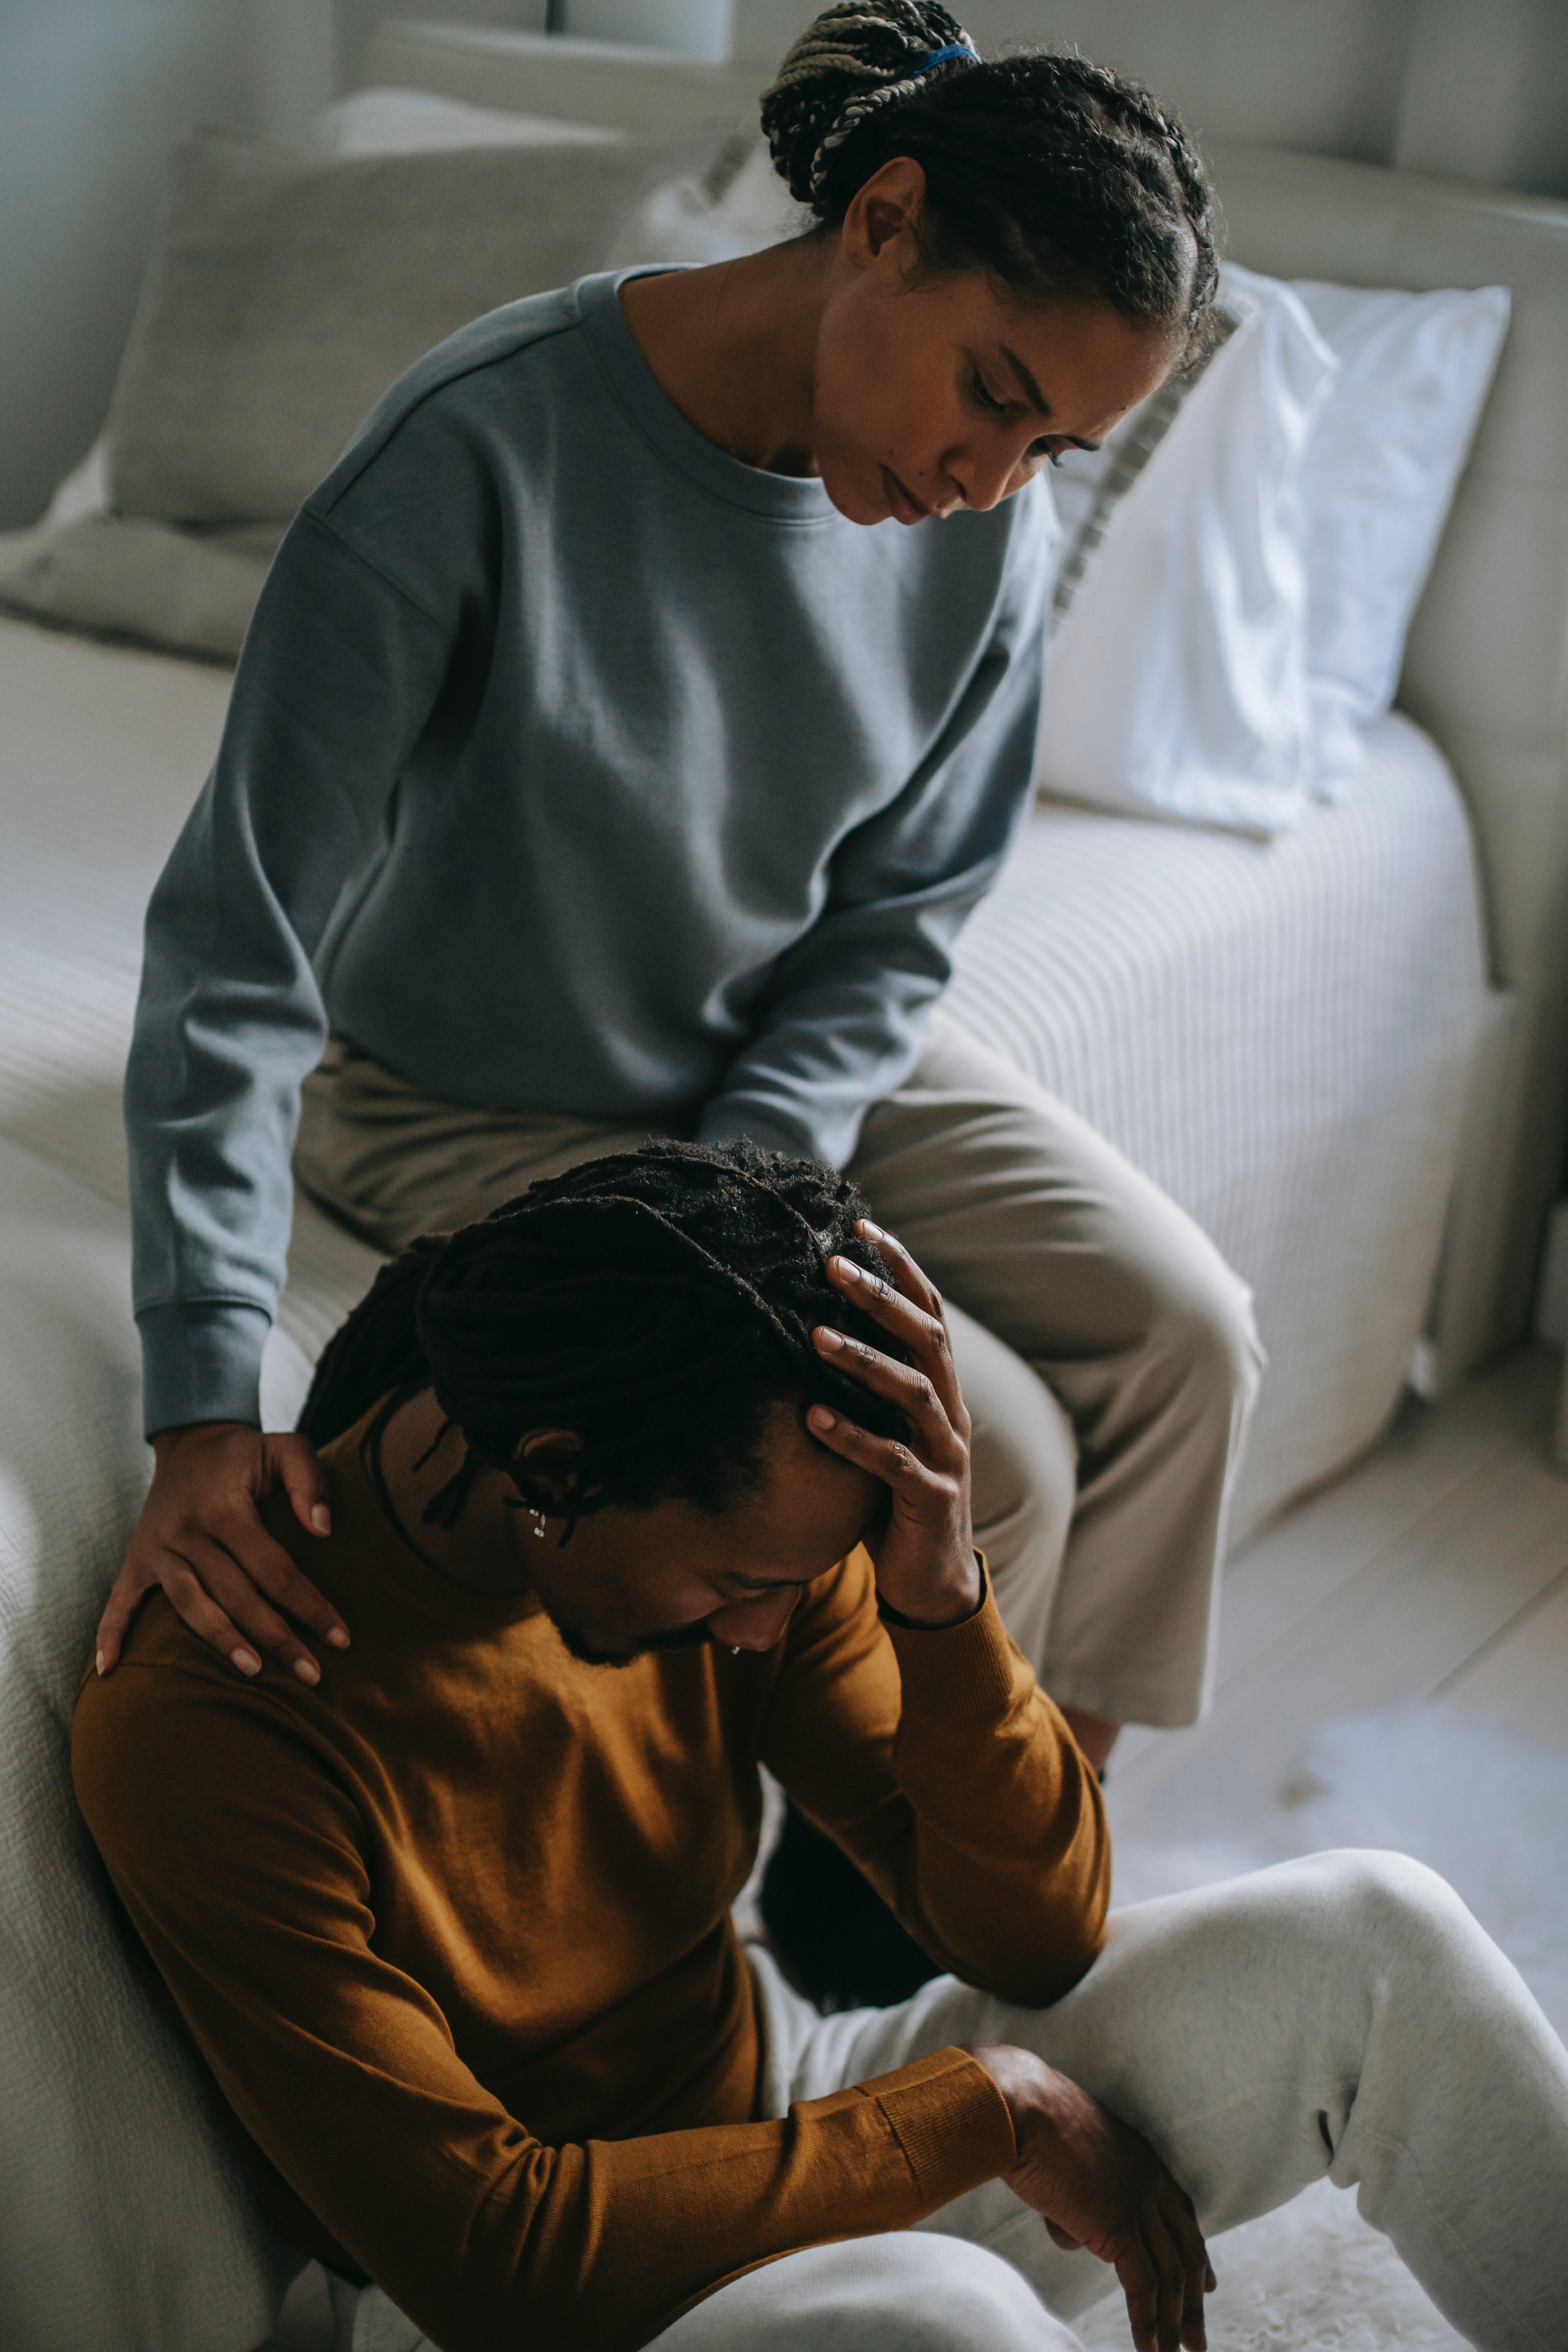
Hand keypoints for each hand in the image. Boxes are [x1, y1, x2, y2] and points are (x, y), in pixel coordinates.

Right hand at [97, 1421, 347, 1683]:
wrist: (191, 1442)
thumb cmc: (247, 1455)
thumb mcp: (286, 1448)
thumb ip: (309, 1482)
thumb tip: (324, 1529)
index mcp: (224, 1508)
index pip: (274, 1569)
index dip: (310, 1605)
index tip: (341, 1637)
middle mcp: (185, 1531)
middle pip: (236, 1596)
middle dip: (277, 1638)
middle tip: (312, 1675)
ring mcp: (156, 1549)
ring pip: (189, 1606)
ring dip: (222, 1642)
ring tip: (254, 1673)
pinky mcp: (136, 1559)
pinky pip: (119, 1601)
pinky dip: (111, 1634)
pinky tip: (112, 1670)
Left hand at [808, 1221, 977, 1626]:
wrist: (933, 1582)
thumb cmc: (896, 1499)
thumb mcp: (886, 1432)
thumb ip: (868, 1390)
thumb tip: (811, 1328)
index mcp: (942, 1391)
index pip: (928, 1314)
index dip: (901, 1268)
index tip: (861, 1226)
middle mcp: (951, 1414)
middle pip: (925, 1340)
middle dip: (879, 1298)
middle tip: (831, 1264)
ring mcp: (946, 1456)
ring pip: (912, 1394)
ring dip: (862, 1362)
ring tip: (812, 1337)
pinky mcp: (930, 1499)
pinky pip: (891, 1463)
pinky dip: (852, 1439)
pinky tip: (813, 1419)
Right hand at [967, 2042, 1214, 2351]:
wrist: (1019, 2105)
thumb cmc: (1030, 2121)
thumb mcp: (1070, 2156)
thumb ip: (1084, 2193)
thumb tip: (1077, 2231)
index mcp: (1142, 2158)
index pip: (1182, 2214)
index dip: (1196, 2252)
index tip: (1206, 2285)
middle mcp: (1149, 2180)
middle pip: (1185, 2250)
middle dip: (1193, 2301)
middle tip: (1197, 2340)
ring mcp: (1137, 2202)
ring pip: (1169, 2275)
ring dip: (1172, 2323)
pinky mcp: (1118, 2225)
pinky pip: (1142, 2286)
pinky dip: (1147, 2324)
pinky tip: (1148, 2349)